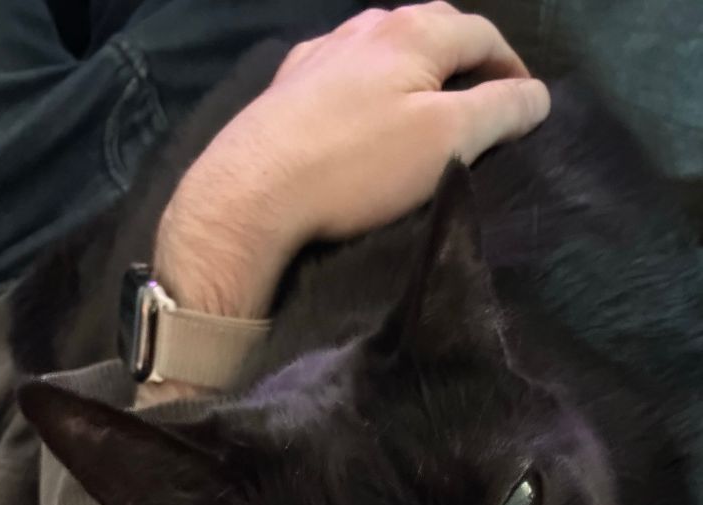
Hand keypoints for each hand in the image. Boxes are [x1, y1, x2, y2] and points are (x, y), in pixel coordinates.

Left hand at [156, 2, 549, 315]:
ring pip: (383, 46)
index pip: (483, 33)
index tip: (525, 105)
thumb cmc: (358, 166)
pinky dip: (369, 84)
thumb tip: (538, 94)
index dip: (513, 67)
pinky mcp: (286, 88)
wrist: (251, 192)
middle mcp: (364, 28)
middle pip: (433, 28)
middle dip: (466, 59)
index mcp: (413, 32)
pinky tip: (362, 107)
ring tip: (427, 103)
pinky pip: (343, 71)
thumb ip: (499, 110)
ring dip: (415, 67)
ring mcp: (319, 55)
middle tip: (483, 100)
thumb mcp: (447, 140)